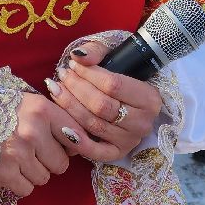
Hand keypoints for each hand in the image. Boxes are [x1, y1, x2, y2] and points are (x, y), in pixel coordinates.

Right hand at [0, 92, 79, 198]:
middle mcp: (32, 131)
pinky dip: (19, 182)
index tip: (67, 148)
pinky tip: (8, 167)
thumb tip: (81, 145)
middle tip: (33, 151)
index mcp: (42, 110)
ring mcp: (18, 154)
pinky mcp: (3, 172)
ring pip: (43, 178)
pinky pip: (26, 189)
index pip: (77, 137)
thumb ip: (57, 119)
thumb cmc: (3, 109)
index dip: (74, 146)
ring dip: (33, 172)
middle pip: (61, 165)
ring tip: (17, 157)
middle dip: (50, 161)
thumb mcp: (32, 103)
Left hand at [47, 41, 162, 161]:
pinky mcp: (117, 153)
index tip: (72, 65)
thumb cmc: (121, 75)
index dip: (88, 74)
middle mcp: (142, 122)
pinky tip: (61, 126)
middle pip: (101, 106)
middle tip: (61, 75)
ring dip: (70, 107)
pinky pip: (95, 152)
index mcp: (149, 98)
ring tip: (56, 90)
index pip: (113, 85)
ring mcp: (130, 140)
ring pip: (94, 125)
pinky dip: (77, 141)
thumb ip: (96, 51)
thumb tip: (78, 56)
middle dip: (76, 89)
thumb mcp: (113, 56)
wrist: (131, 99)